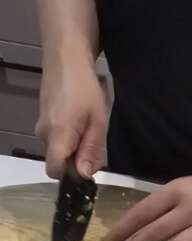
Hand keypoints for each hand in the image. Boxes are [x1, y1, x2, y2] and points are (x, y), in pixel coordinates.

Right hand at [36, 57, 106, 179]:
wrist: (65, 58)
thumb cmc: (85, 88)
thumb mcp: (98, 121)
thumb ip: (91, 150)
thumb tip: (85, 176)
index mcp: (58, 135)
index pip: (55, 171)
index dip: (71, 178)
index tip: (86, 171)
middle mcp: (44, 134)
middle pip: (60, 163)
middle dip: (78, 161)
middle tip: (94, 141)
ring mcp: (41, 127)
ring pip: (60, 152)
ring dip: (75, 149)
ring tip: (88, 128)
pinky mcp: (43, 122)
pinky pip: (57, 141)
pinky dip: (70, 139)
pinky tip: (80, 123)